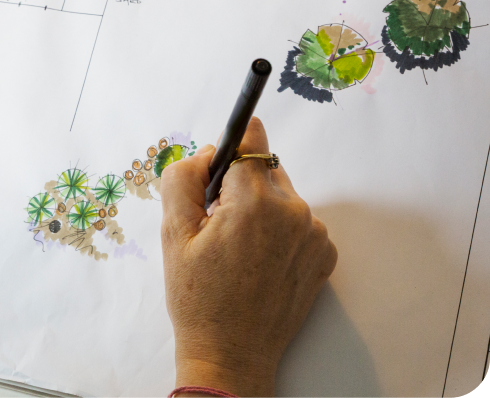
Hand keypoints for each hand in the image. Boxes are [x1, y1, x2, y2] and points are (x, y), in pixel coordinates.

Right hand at [160, 117, 337, 397]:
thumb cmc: (198, 299)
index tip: (224, 143)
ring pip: (281, 195)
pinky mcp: (324, 255)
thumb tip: (206, 152)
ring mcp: (314, 236)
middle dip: (238, 184)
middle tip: (214, 222)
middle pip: (263, 169)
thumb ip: (183, 178)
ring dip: (259, 207)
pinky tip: (256, 259)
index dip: (230, 143)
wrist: (231, 356)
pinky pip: (298, 222)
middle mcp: (294, 213)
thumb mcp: (173, 233)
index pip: (250, 141)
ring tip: (235, 247)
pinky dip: (278, 230)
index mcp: (255, 203)